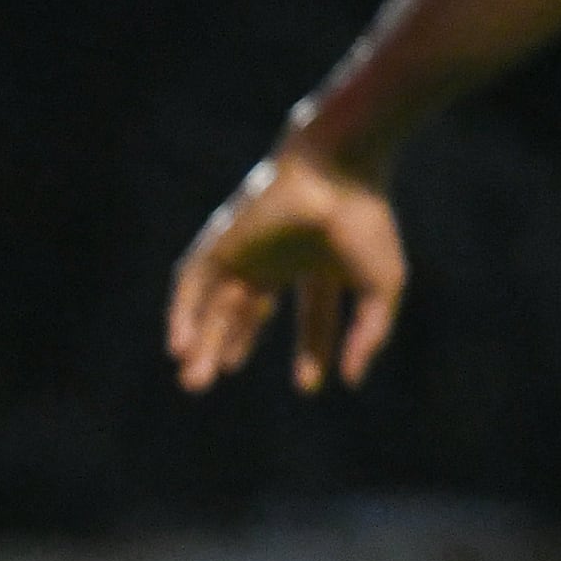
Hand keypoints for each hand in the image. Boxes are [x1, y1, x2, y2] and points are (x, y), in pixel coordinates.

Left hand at [169, 140, 409, 392]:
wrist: (336, 173)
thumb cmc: (366, 224)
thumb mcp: (380, 288)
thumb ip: (368, 334)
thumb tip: (351, 380)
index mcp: (319, 265)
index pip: (313, 317)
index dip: (312, 351)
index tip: (309, 387)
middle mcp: (278, 259)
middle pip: (245, 314)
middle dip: (226, 350)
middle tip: (206, 387)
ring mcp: (246, 251)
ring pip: (216, 303)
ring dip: (202, 341)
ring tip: (192, 381)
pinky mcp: (221, 242)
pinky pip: (192, 283)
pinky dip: (183, 314)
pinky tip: (180, 346)